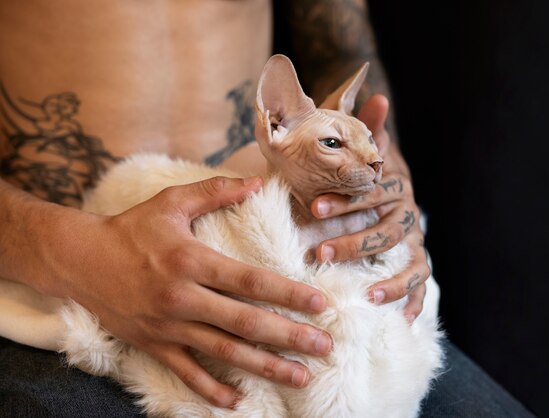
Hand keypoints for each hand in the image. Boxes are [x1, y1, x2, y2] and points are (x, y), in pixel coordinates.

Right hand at [39, 177, 331, 407]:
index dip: (288, 293)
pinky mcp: (153, 344)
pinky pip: (186, 372)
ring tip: (300, 376)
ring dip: (264, 366)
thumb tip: (257, 181)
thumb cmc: (131, 228)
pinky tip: (237, 401)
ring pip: (224, 352)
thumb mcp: (171, 202)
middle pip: (245, 322)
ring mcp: (168, 326)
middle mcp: (183, 297)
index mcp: (192, 261)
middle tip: (324, 346)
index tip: (320, 304)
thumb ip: (215, 191)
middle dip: (289, 336)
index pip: (250, 281)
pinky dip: (211, 389)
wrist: (79, 259)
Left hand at [311, 95, 430, 323]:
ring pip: (411, 262)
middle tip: (322, 253)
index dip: (346, 197)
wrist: (389, 182)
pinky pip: (423, 283)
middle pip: (387, 231)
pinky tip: (406, 323)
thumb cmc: (367, 168)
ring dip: (392, 281)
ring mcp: (416, 239)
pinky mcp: (418, 260)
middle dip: (355, 243)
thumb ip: (368, 127)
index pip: (373, 191)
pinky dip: (416, 302)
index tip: (313, 204)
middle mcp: (410, 212)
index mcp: (396, 183)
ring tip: (368, 295)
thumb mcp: (365, 147)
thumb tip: (377, 96)